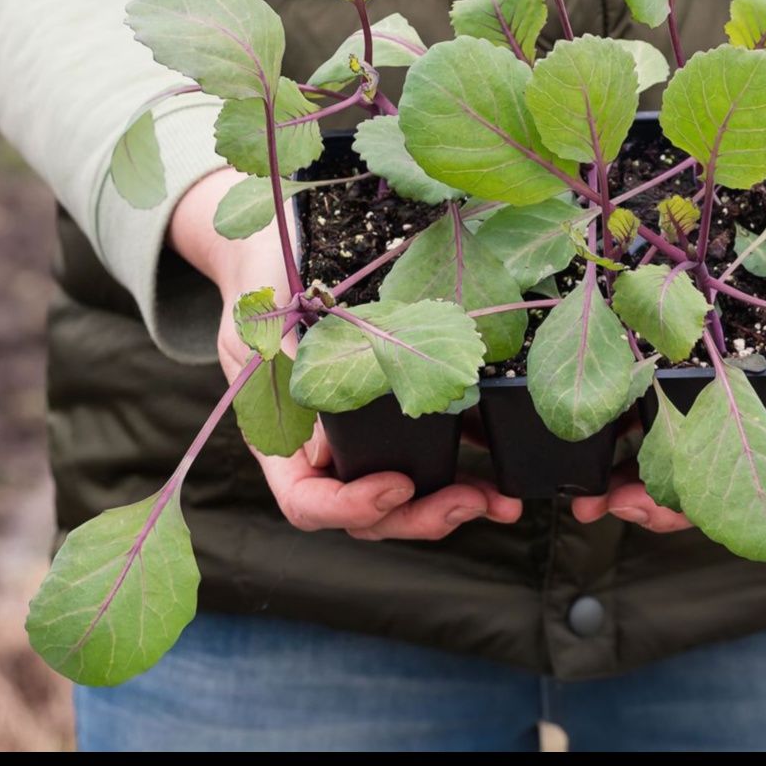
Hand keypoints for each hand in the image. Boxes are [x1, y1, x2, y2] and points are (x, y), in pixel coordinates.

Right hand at [170, 168, 521, 539]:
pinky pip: (431, 453)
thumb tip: (325, 452)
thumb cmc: (261, 280)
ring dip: (452, 504)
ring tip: (500, 503)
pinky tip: (504, 470)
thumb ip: (291, 380)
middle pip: (365, 512)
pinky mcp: (398, 413)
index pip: (308, 502)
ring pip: (402, 496)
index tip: (398, 485)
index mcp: (281, 440)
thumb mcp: (264, 325)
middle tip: (470, 503)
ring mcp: (360, 437)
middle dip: (420, 517)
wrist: (279, 248)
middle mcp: (319, 451)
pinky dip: (466, 466)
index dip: (353, 505)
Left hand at [573, 153, 765, 530]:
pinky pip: (647, 412)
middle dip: (660, 508)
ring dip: (630, 485)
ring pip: (672, 460)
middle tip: (615, 508)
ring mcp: (712, 401)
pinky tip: (581, 443)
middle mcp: (749, 419)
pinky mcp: (679, 374)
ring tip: (587, 498)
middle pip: (708, 485)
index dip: (725, 509)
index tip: (676, 514)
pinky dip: (618, 436)